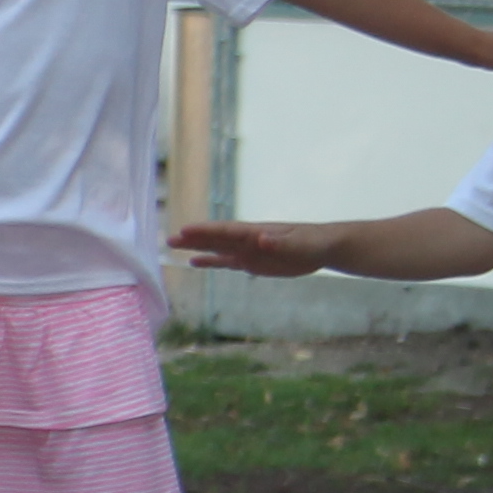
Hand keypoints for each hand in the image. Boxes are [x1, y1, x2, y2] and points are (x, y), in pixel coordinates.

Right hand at [170, 219, 340, 278]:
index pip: (226, 230)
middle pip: (215, 238)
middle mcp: (246, 240)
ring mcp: (247, 250)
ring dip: (196, 247)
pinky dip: (210, 262)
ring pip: (216, 248)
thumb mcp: (298, 244)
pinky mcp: (250, 262)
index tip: (184, 230)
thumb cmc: (312, 242)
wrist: (323, 248)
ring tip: (174, 246)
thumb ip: (278, 243)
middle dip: (193, 238)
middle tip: (169, 238)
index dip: (205, 231)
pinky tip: (195, 263)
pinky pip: (225, 262)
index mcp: (255, 232)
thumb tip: (260, 239)